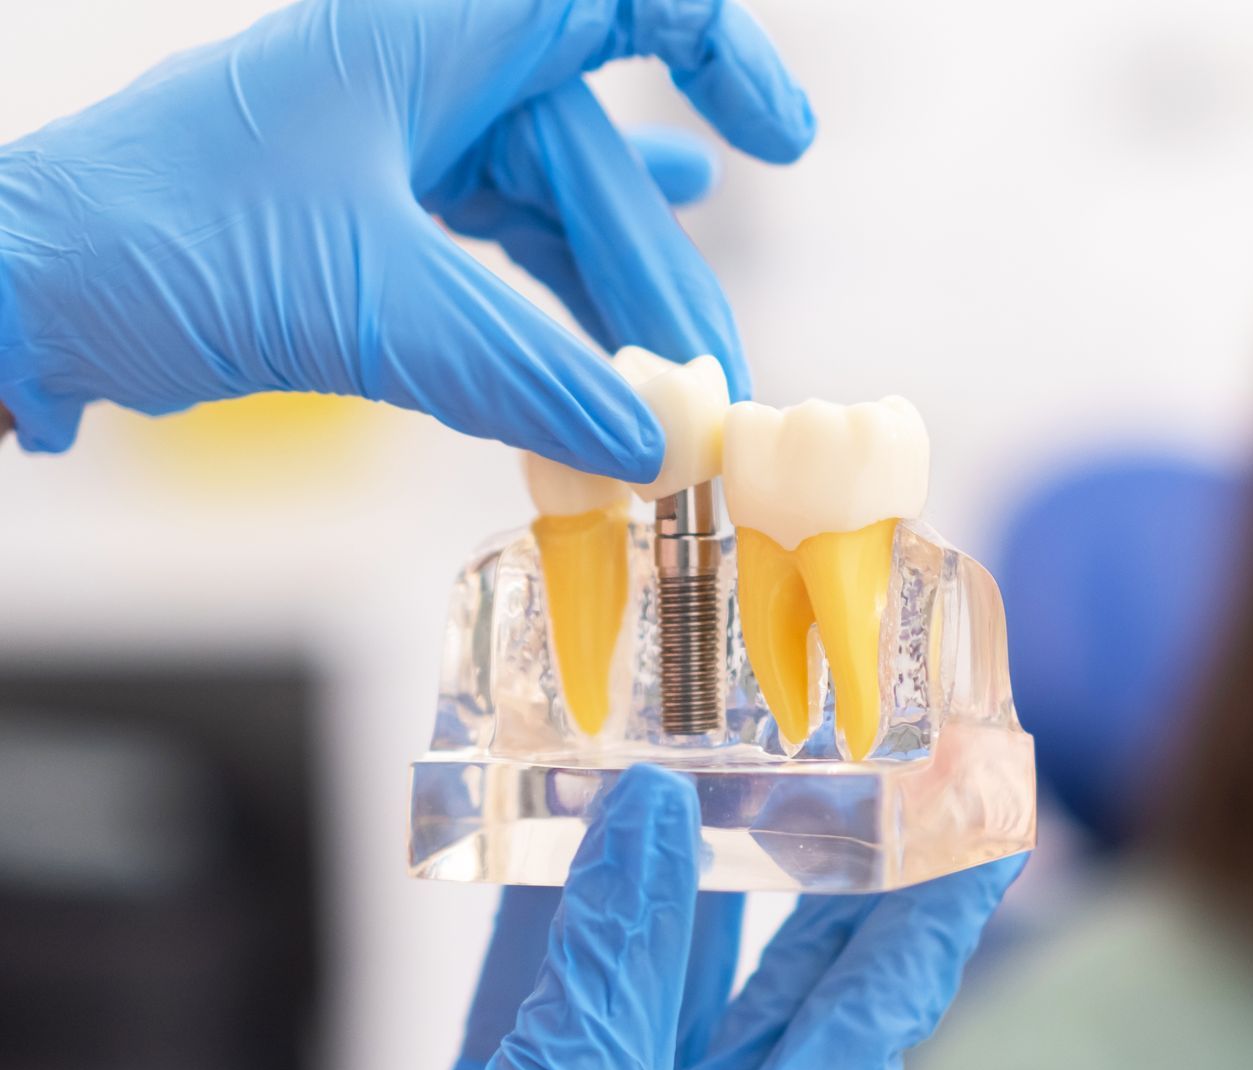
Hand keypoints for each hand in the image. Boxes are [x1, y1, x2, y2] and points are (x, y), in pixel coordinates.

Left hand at [0, 0, 813, 479]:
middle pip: (593, 157)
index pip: (619, 1)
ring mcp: (400, 141)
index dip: (718, 53)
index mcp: (430, 33)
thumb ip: (526, 376)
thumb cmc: (153, 242)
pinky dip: (562, 304)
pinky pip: (506, 250)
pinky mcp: (378, 211)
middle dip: (660, 278)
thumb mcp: (367, 307)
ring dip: (617, 308)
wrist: (22, 292)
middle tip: (708, 395)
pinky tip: (621, 333)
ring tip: (678, 394)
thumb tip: (656, 445)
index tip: (779, 145)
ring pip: (554, 216)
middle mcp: (426, 72)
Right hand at [244, 766, 1025, 1069]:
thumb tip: (659, 814)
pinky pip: (532, 994)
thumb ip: (617, 977)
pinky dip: (542, 912)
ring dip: (669, 873)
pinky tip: (558, 825)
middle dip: (820, 875)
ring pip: (650, 974)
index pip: (874, 1022)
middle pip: (779, 987)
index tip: (984, 822)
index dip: (933, 920)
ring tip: (706, 760)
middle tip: (860, 763)